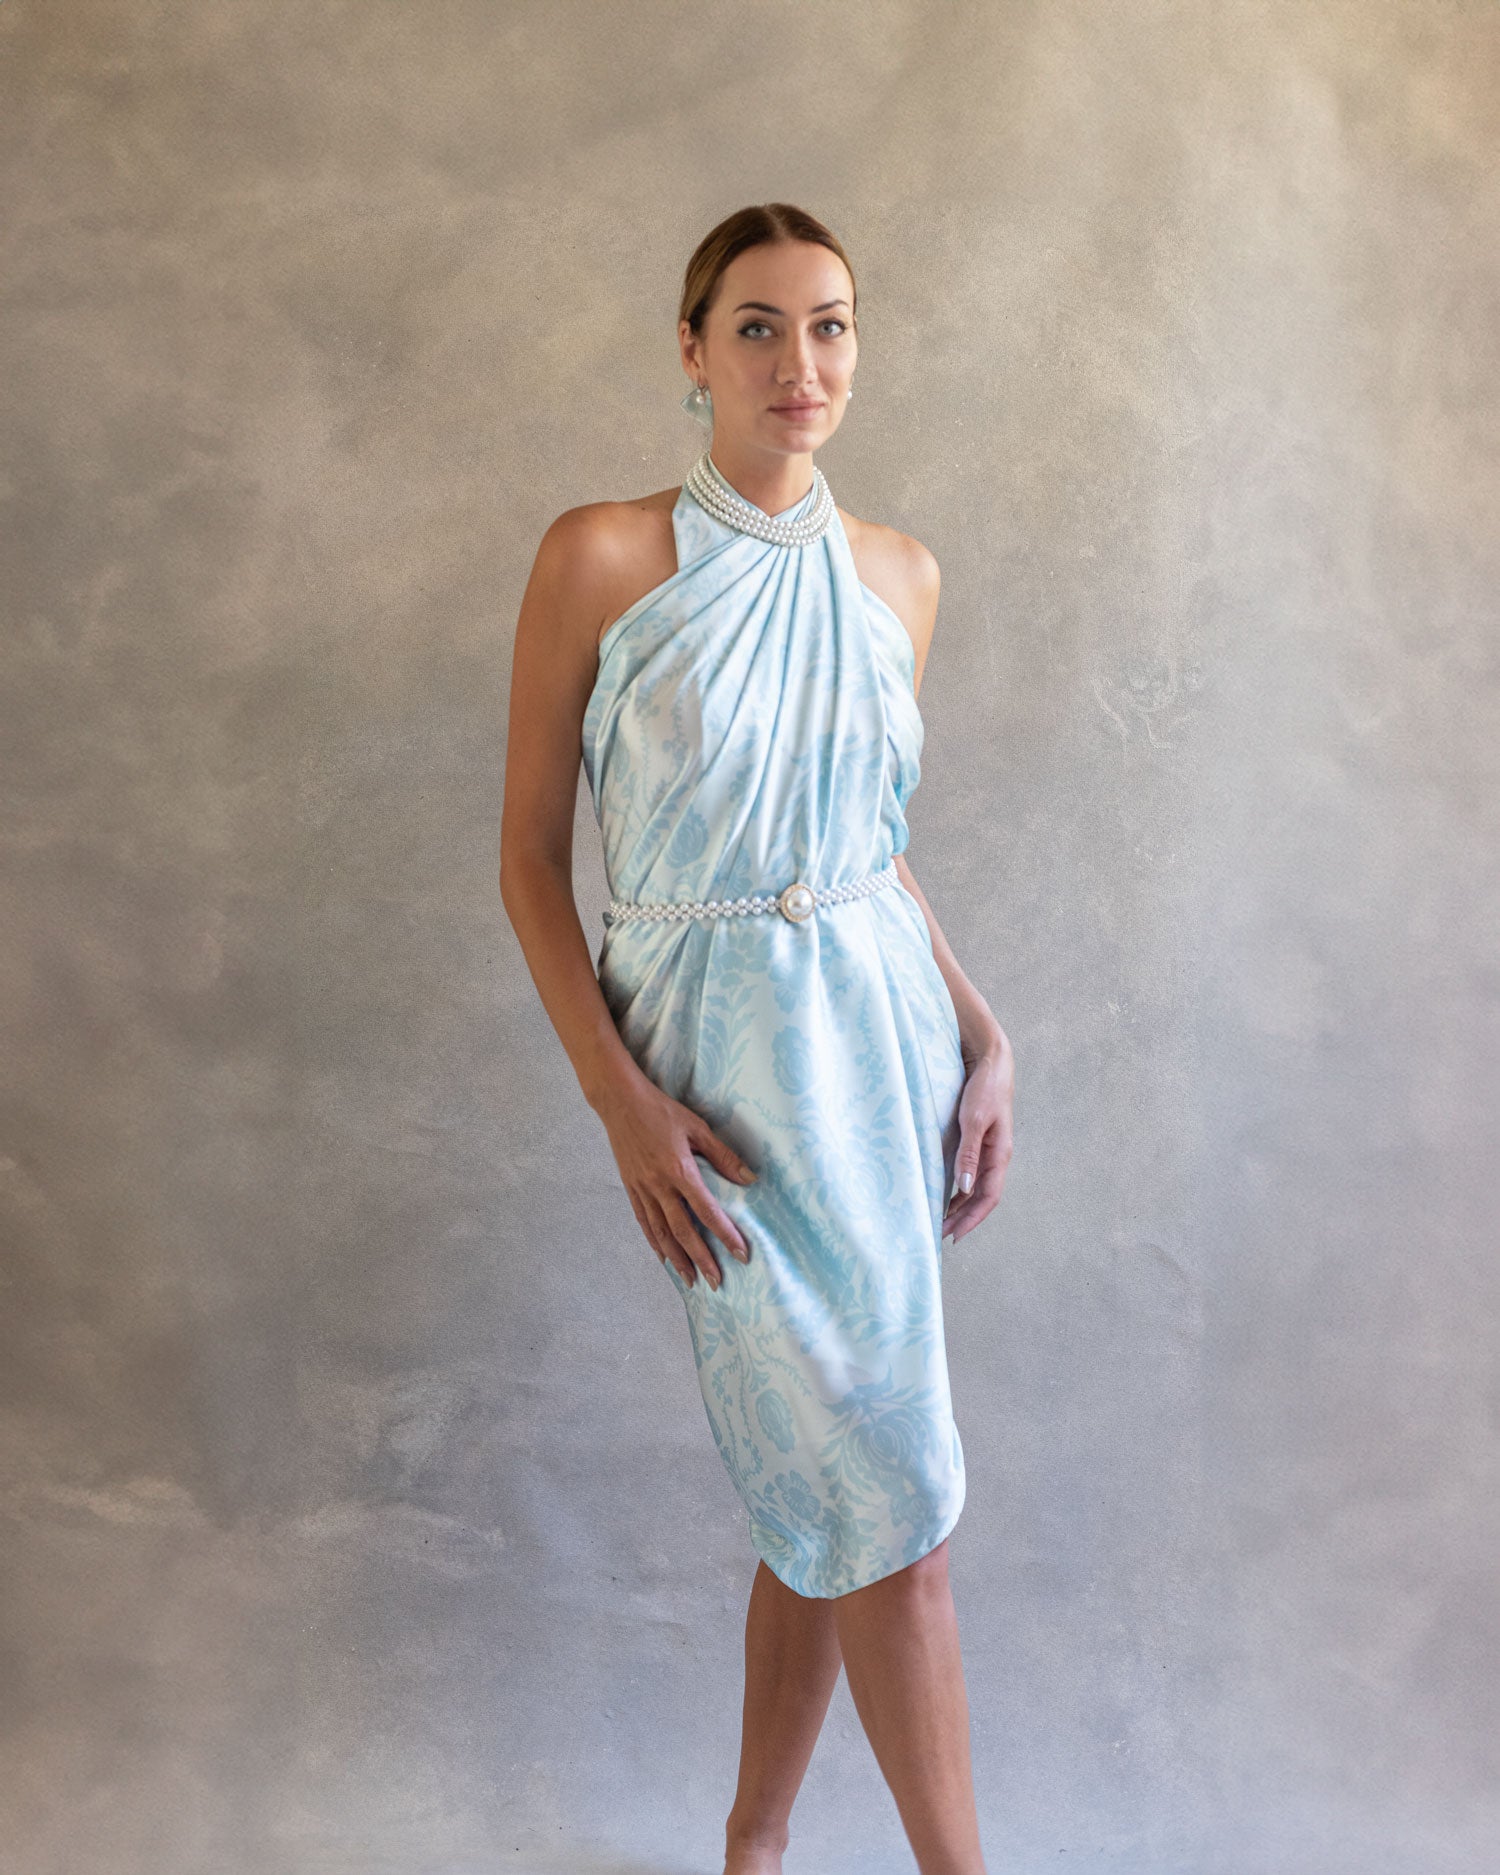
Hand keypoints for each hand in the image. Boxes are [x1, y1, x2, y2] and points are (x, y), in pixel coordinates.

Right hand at [597, 1076, 758, 1289]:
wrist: (620, 1102)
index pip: (707, 1211)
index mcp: (679, 1170)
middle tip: (716, 1282)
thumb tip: (749, 1179)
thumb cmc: (661, 1111)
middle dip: (702, 1259)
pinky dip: (654, 1243)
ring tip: (691, 1280)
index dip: (726, 1235)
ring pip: (661, 1233)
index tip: (741, 1254)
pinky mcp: (630, 1188)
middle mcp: (659, 1185)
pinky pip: (644, 1222)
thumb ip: (723, 1155)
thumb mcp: (697, 1127)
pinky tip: (664, 1258)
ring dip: (677, 1259)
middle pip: (683, 1231)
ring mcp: (642, 1189)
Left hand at [943, 1036, 1013, 1244]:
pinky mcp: (979, 1140)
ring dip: (960, 1205)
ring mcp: (989, 1148)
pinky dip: (959, 1188)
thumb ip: (969, 1153)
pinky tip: (946, 1194)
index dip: (973, 1218)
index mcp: (1000, 1154)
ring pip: (975, 1186)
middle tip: (941, 1235)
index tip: (955, 1235)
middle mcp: (996, 1156)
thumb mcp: (975, 1120)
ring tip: (941, 1221)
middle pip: (982, 1196)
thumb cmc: (985, 1088)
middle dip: (964, 1217)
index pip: (989, 1196)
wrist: (991, 1060)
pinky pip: (970, 1172)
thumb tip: (963, 1188)